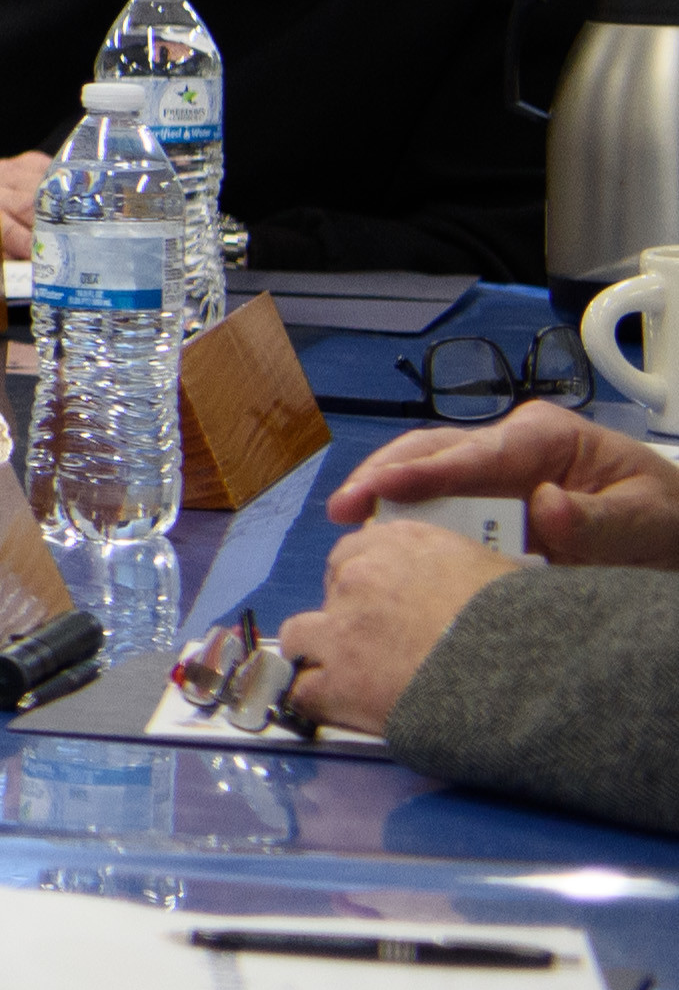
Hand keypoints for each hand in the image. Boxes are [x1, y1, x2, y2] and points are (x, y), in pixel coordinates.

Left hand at [274, 518, 527, 738]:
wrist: (524, 673)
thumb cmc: (526, 625)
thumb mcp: (499, 572)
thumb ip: (457, 570)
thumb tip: (455, 584)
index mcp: (403, 543)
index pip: (355, 554)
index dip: (365, 583)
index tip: (379, 603)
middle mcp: (363, 577)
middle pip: (330, 593)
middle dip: (347, 617)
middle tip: (378, 644)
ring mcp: (342, 628)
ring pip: (300, 635)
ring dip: (320, 654)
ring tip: (350, 676)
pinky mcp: (336, 680)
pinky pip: (302, 689)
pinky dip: (318, 700)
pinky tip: (341, 708)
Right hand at [328, 398, 678, 568]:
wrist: (670, 540)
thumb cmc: (664, 521)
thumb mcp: (648, 519)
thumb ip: (600, 519)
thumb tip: (546, 506)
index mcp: (546, 437)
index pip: (473, 453)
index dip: (421, 472)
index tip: (377, 489)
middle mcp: (509, 450)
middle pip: (429, 454)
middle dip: (381, 479)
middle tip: (344, 512)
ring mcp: (492, 481)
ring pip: (423, 482)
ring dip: (386, 505)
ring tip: (353, 536)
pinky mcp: (484, 514)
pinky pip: (438, 518)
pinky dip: (407, 531)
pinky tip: (385, 552)